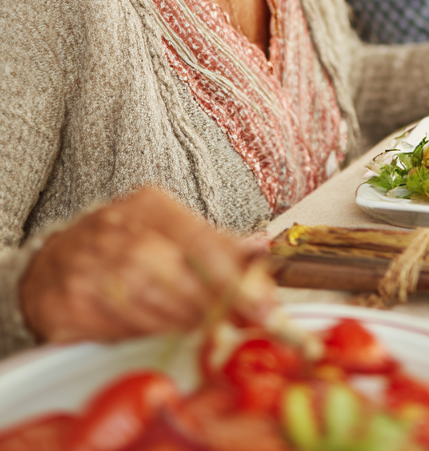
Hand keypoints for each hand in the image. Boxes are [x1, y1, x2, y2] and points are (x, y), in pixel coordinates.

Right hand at [19, 187, 275, 343]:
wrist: (52, 258)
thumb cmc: (124, 241)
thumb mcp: (170, 227)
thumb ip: (217, 243)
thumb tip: (262, 250)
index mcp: (149, 206)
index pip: (202, 243)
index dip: (237, 281)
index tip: (264, 307)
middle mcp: (115, 231)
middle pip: (177, 278)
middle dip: (212, 307)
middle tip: (232, 322)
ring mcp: (86, 269)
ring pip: (150, 307)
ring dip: (181, 323)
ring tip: (195, 324)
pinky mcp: (66, 306)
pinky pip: (118, 330)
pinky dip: (144, 333)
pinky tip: (153, 326)